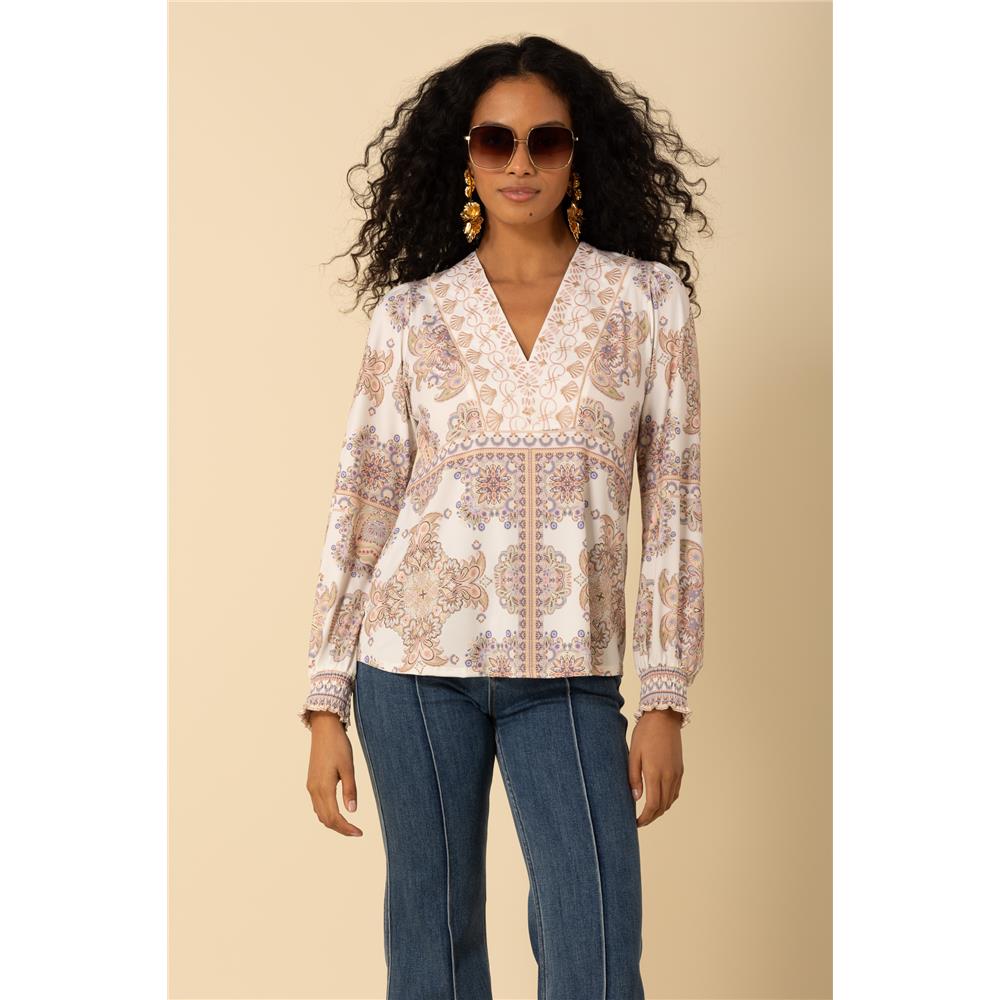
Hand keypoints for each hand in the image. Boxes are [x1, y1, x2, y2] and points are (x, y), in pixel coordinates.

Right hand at [305, 712, 363, 836]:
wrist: (324, 729)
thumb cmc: (338, 746)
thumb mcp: (348, 767)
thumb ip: (350, 789)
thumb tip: (352, 811)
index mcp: (324, 787)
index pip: (334, 817)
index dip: (346, 828)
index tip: (359, 833)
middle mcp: (314, 790)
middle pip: (325, 819)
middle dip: (340, 828)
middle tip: (356, 832)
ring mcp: (311, 786)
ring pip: (320, 813)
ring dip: (333, 822)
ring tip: (349, 825)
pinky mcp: (312, 782)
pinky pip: (317, 805)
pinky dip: (327, 813)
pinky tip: (337, 811)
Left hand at [628, 708, 683, 826]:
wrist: (664, 718)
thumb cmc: (645, 733)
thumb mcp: (633, 754)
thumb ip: (633, 777)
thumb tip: (636, 798)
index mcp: (655, 773)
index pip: (652, 805)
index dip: (645, 818)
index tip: (636, 823)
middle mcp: (669, 776)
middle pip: (662, 806)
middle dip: (652, 817)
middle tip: (640, 821)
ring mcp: (676, 773)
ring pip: (670, 801)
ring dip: (660, 810)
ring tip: (648, 813)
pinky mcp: (680, 769)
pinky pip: (675, 792)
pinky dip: (668, 800)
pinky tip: (660, 799)